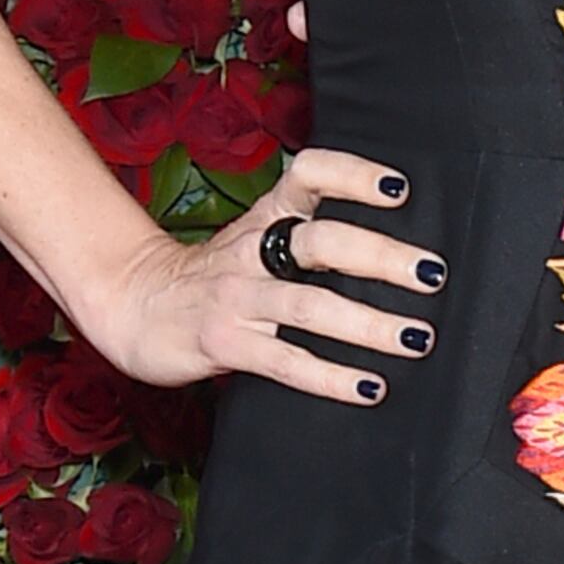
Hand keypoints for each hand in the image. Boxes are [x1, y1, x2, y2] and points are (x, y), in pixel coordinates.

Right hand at [80, 149, 440, 403]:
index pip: (309, 175)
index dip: (353, 175)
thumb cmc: (214, 275)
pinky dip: (332, 377)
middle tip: (432, 275)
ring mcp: (237, 297)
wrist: (132, 304)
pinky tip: (370, 388)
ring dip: (369, 324)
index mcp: (266, 216)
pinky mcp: (224, 344)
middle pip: (322, 241)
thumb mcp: (255, 239)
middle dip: (382, 257)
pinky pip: (286, 362)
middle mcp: (253, 250)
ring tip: (417, 338)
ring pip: (311, 306)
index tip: (399, 189)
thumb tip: (397, 249)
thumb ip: (308, 235)